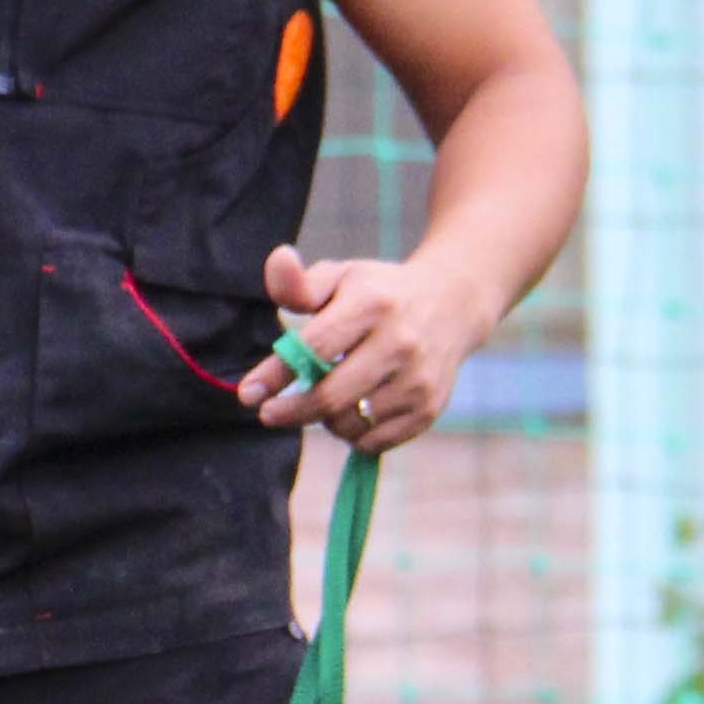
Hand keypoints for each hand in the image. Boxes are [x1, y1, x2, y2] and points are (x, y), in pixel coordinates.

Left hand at [234, 242, 493, 453]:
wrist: (454, 304)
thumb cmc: (379, 291)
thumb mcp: (341, 276)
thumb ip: (300, 282)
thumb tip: (278, 262)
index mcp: (372, 304)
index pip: (314, 347)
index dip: (277, 373)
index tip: (249, 394)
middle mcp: (400, 343)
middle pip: (331, 396)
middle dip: (292, 411)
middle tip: (270, 414)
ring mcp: (418, 379)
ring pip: (351, 423)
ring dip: (325, 421)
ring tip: (324, 401)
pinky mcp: (429, 408)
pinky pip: (375, 442)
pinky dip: (354, 435)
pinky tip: (352, 413)